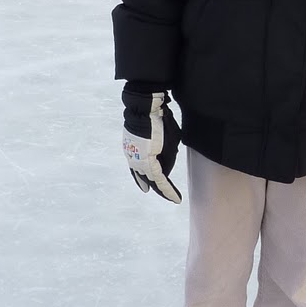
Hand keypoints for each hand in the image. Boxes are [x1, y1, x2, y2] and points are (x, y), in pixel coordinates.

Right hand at [122, 88, 181, 203]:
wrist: (143, 106)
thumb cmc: (161, 122)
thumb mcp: (172, 141)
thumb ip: (169, 158)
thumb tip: (164, 168)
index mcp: (148, 161)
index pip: (160, 182)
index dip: (169, 192)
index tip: (176, 200)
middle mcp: (136, 161)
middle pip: (148, 180)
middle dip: (158, 188)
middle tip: (168, 195)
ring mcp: (130, 153)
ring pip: (138, 173)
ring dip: (145, 181)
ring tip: (147, 189)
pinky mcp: (129, 146)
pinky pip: (134, 163)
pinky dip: (138, 171)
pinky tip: (139, 173)